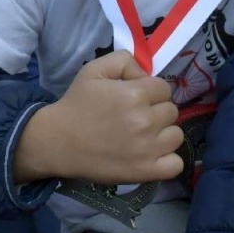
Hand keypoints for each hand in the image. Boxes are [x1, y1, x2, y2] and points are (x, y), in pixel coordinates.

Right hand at [14, 51, 182, 182]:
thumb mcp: (94, 69)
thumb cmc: (76, 104)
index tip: (135, 98)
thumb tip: (145, 75)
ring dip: (163, 134)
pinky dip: (168, 160)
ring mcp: (148, 148)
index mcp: (135, 94)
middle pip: (171, 111)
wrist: (57, 141)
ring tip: (143, 136)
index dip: (151, 91)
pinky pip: (175, 164)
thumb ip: (124, 61)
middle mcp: (145, 120)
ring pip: (176, 135)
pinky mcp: (146, 171)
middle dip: (156, 111)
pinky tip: (153, 155)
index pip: (164, 88)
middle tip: (135, 117)